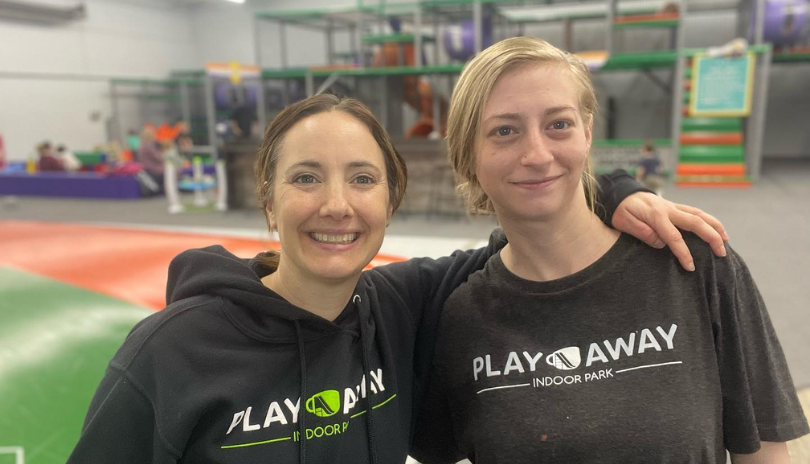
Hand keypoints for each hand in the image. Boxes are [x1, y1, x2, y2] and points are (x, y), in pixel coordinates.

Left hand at [612, 192, 727, 270]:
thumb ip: (642, 232)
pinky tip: (715, 229)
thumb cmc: (621, 210)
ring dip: (715, 226)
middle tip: (721, 253)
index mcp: (656, 216)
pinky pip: (695, 212)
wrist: (621, 193)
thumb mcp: (624, 222)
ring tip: (726, 241)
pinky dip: (708, 220)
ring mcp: (673, 206)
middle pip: (696, 222)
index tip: (691, 267)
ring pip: (700, 214)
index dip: (684, 253)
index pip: (674, 237)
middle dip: (711, 237)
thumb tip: (661, 243)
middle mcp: (668, 209)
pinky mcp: (675, 207)